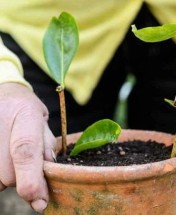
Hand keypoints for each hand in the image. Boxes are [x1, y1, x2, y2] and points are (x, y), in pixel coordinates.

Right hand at [0, 83, 55, 212]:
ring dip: (6, 176)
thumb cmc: (27, 111)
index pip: (25, 152)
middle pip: (8, 174)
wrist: (4, 93)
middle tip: (24, 161)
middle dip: (22, 178)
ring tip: (9, 154)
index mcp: (25, 114)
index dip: (31, 180)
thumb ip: (46, 150)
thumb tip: (45, 182)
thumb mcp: (43, 125)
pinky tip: (1, 156)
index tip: (39, 200)